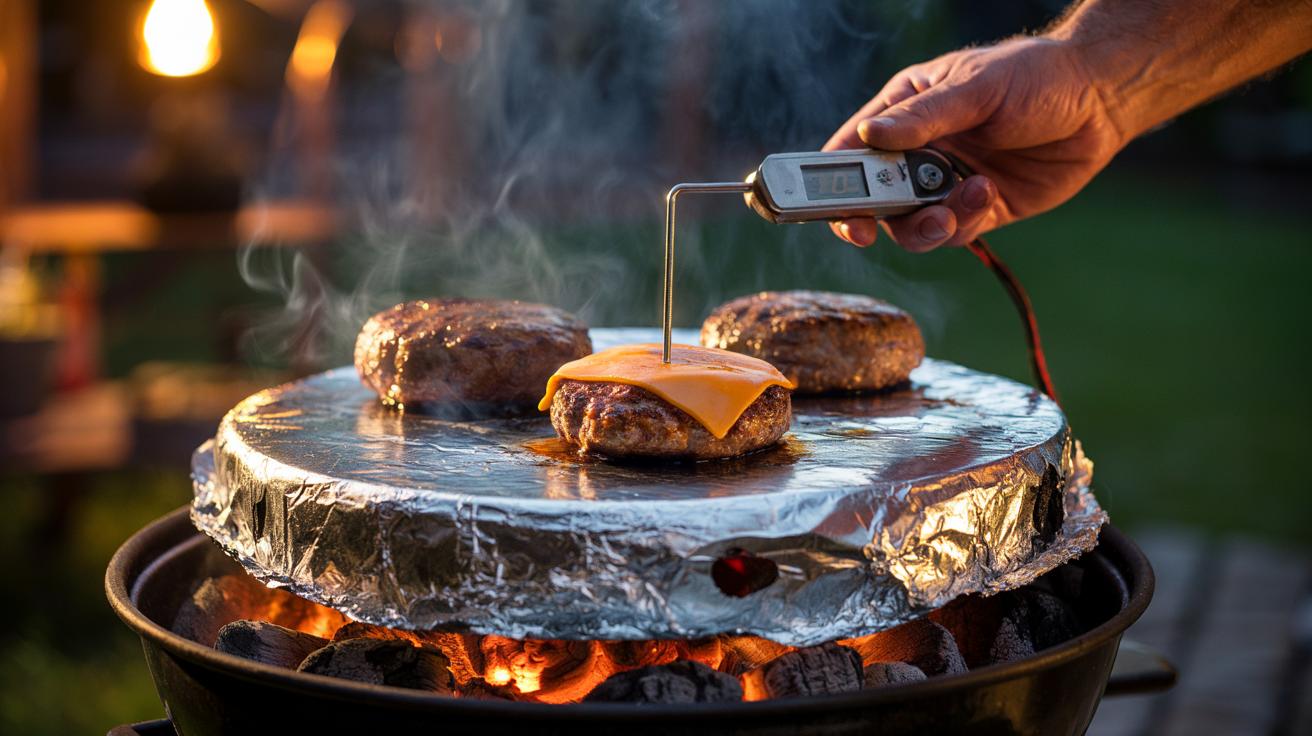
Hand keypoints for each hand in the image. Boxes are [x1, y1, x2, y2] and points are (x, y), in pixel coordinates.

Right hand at [823, 37, 1124, 250]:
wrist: (1102, 100)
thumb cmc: (1035, 75)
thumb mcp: (976, 88)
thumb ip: (923, 117)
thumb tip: (870, 137)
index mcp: (904, 112)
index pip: (851, 151)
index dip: (831, 183)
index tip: (832, 207)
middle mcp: (918, 151)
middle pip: (873, 199)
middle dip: (872, 217)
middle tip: (872, 229)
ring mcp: (946, 183)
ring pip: (910, 226)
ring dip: (924, 226)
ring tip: (953, 206)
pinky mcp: (979, 209)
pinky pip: (954, 232)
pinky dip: (963, 222)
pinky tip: (987, 193)